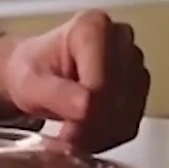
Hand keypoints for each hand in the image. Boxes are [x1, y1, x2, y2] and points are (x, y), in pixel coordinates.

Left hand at [0, 9, 150, 152]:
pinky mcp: (139, 89)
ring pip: (128, 115)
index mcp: (93, 27)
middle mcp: (120, 40)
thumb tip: (87, 108)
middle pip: (118, 100)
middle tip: (66, 139)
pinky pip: (131, 124)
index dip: (84, 114)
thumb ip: (56, 93)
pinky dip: (107, 137)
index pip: (102, 84)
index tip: (64, 133)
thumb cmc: (30, 69)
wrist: (34, 73)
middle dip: (91, 128)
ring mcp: (134, 64)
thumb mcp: (29, 81)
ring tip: (71, 135)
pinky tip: (85, 133)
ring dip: (99, 136)